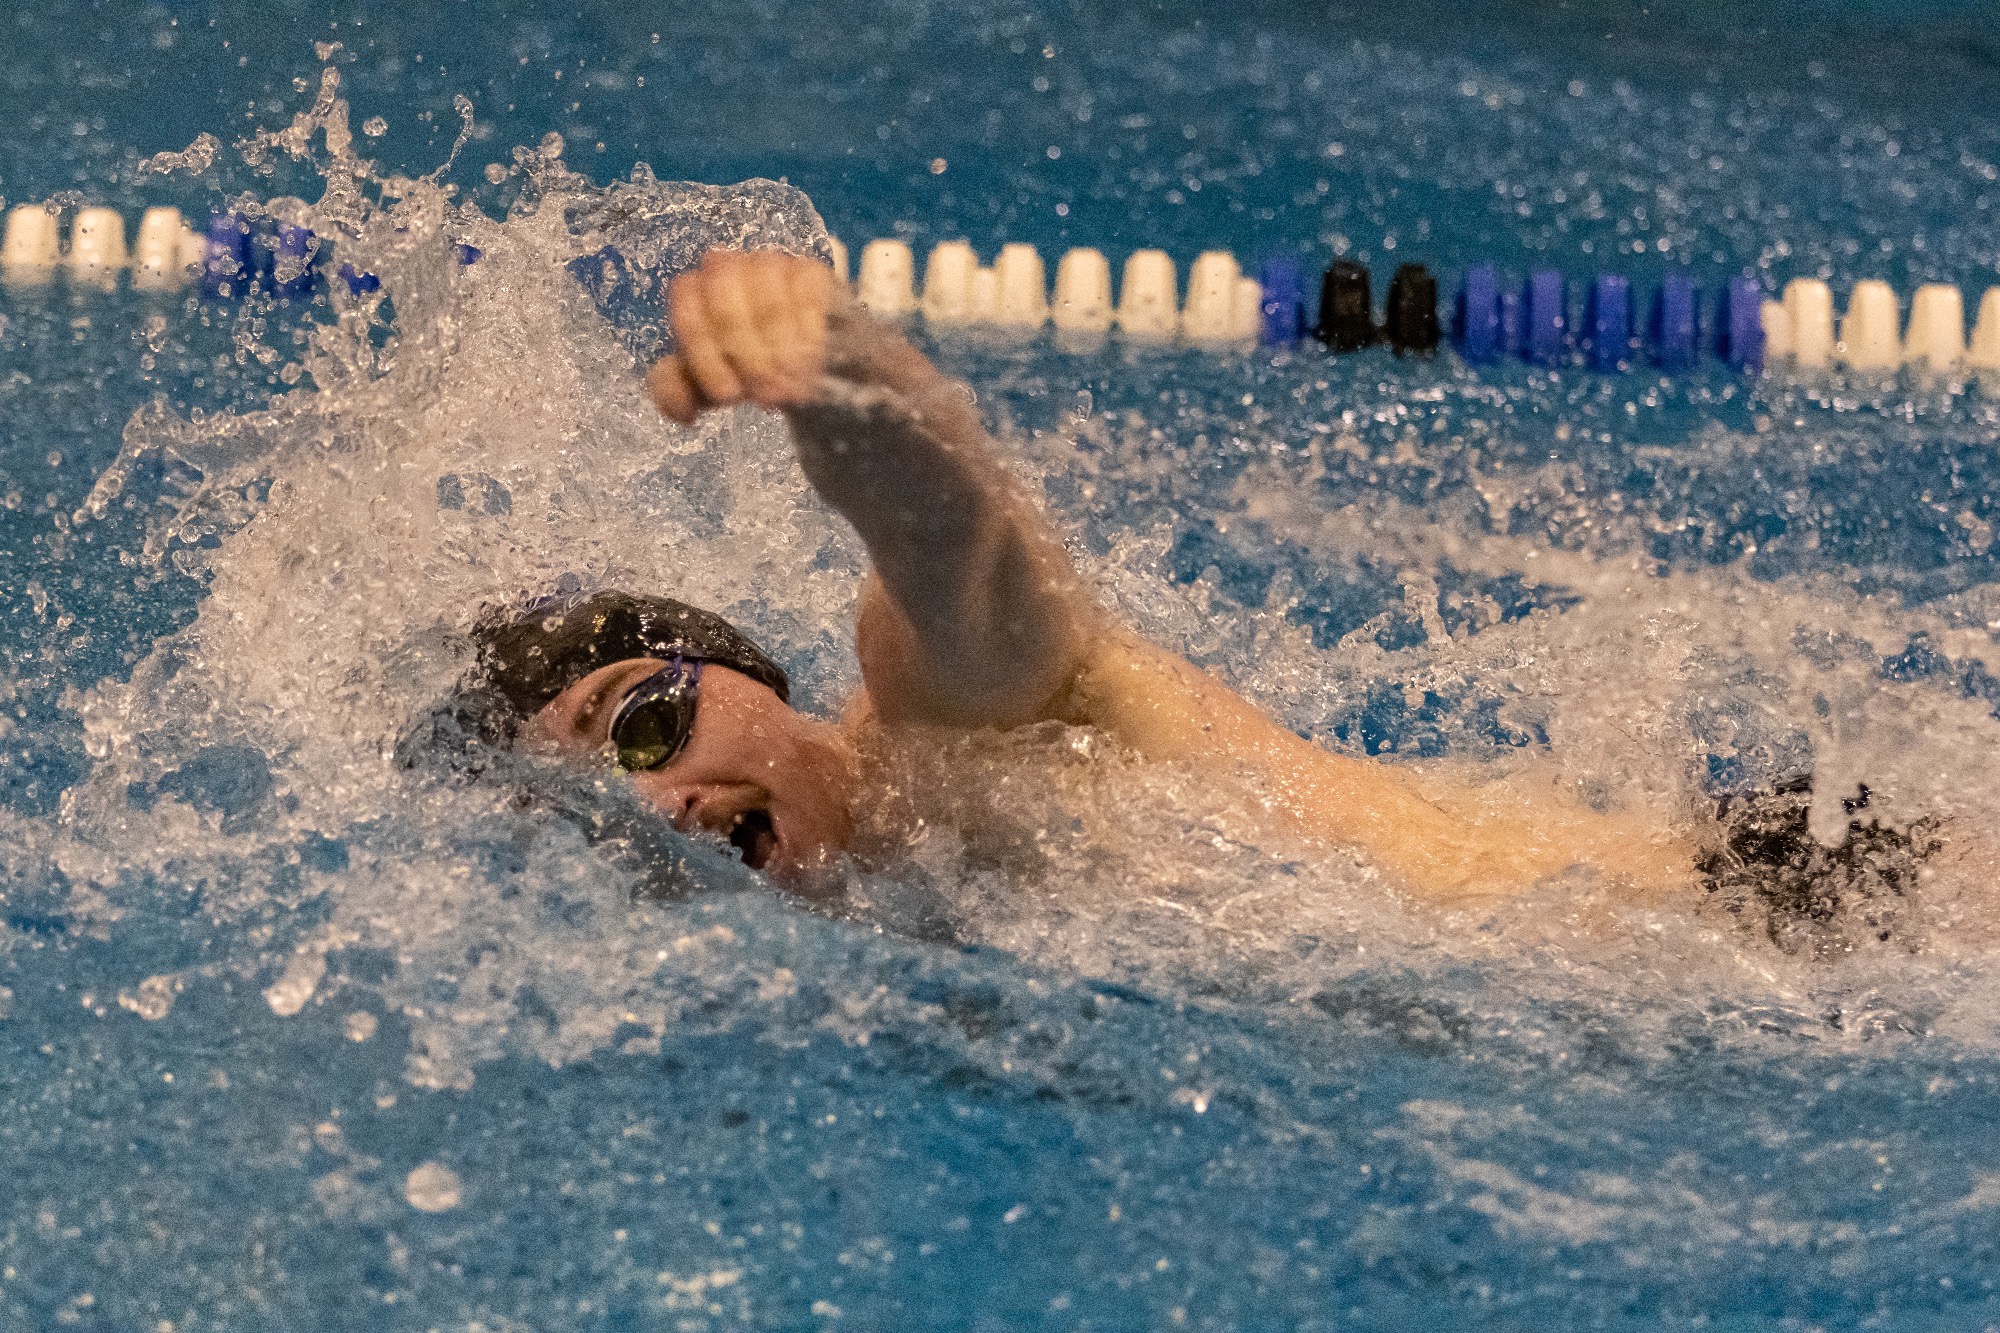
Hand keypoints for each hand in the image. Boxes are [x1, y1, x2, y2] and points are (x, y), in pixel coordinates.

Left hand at [646, 249, 834, 424]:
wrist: (799, 362)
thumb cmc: (744, 367)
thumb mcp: (706, 386)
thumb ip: (679, 394)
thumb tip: (683, 412)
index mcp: (693, 290)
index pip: (687, 308)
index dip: (704, 354)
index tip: (727, 394)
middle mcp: (727, 269)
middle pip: (726, 305)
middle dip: (745, 356)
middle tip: (763, 394)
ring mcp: (770, 264)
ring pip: (769, 303)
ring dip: (779, 353)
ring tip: (790, 389)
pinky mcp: (809, 271)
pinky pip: (807, 298)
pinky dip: (808, 338)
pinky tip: (811, 366)